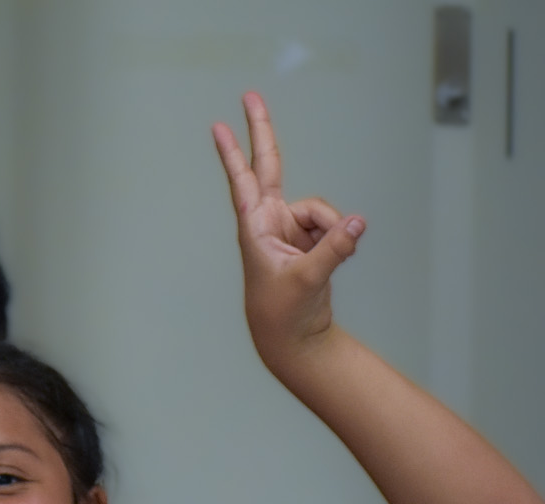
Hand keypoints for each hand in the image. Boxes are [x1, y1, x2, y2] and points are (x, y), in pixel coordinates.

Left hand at [212, 91, 363, 371]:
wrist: (294, 338)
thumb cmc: (284, 312)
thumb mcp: (309, 280)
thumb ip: (334, 249)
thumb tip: (357, 222)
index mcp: (255, 229)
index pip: (244, 182)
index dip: (234, 153)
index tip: (219, 126)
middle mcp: (270, 222)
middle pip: (270, 167)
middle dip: (263, 132)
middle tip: (250, 95)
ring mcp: (290, 228)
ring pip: (323, 210)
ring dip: (332, 231)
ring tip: (322, 262)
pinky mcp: (310, 238)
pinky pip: (335, 226)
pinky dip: (341, 240)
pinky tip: (334, 260)